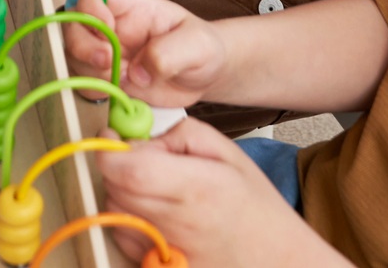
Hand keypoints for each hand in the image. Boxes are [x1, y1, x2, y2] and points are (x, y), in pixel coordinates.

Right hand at [68, 0, 227, 109]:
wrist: (205, 77)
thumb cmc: (203, 49)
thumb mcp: (198, 45)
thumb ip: (169, 53)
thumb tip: (138, 72)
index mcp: (131, 6)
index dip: (90, 7)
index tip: (106, 28)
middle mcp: (112, 27)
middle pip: (73, 24)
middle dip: (82, 45)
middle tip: (106, 62)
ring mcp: (106, 53)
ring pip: (73, 56)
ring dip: (87, 72)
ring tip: (119, 82)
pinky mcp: (107, 79)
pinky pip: (84, 84)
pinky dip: (94, 93)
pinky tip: (118, 95)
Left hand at [98, 119, 339, 266]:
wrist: (276, 258)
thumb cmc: (254, 205)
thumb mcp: (226, 152)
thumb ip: (179, 133)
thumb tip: (138, 135)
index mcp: (195, 187)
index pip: (128, 170)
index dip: (111, 151)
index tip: (113, 139)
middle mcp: (177, 222)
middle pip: (115, 189)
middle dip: (119, 168)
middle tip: (145, 161)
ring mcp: (167, 250)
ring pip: (116, 212)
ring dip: (123, 193)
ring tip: (158, 189)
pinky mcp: (160, 267)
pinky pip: (125, 237)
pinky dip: (130, 220)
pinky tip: (159, 213)